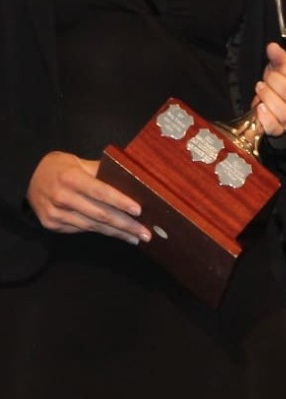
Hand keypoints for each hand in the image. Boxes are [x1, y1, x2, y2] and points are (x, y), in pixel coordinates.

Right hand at [26, 151, 151, 244]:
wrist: (27, 178)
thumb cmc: (60, 167)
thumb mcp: (80, 161)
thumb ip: (102, 171)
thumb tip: (129, 179)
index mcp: (72, 178)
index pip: (101, 192)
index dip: (120, 202)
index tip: (139, 211)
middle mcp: (62, 198)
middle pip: (99, 214)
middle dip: (125, 225)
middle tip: (145, 233)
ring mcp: (55, 214)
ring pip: (92, 226)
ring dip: (116, 233)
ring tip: (135, 237)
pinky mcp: (52, 225)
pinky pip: (81, 230)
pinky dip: (100, 232)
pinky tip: (116, 234)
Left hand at [253, 41, 285, 136]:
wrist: (274, 103)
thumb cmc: (283, 84)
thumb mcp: (283, 69)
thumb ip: (280, 58)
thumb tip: (272, 47)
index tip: (280, 66)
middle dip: (275, 82)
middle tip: (268, 78)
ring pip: (283, 112)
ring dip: (268, 97)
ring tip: (261, 88)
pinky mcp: (281, 132)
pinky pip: (273, 127)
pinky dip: (264, 116)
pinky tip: (260, 106)